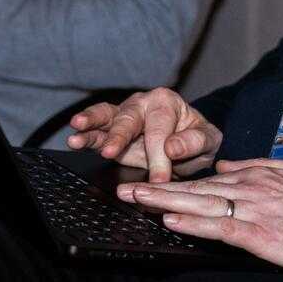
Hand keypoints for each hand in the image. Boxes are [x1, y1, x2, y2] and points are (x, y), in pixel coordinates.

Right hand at [65, 87, 221, 181]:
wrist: (189, 142)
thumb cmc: (196, 139)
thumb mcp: (208, 139)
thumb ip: (195, 142)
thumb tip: (172, 147)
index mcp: (166, 103)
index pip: (160, 131)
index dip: (159, 156)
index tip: (160, 179)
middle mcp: (142, 104)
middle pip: (129, 118)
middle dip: (120, 136)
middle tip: (112, 152)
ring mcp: (124, 116)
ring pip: (106, 117)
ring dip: (91, 124)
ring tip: (77, 130)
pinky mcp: (111, 132)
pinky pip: (96, 131)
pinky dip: (85, 135)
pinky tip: (74, 140)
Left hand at [118, 158, 282, 275]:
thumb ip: (260, 165)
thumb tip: (226, 164)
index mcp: (258, 175)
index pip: (206, 179)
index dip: (173, 181)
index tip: (146, 182)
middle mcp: (251, 187)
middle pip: (194, 189)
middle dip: (156, 189)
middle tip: (122, 189)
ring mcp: (255, 209)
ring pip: (201, 204)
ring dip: (164, 203)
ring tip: (135, 201)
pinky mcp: (263, 234)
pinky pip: (221, 227)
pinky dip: (195, 224)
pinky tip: (172, 222)